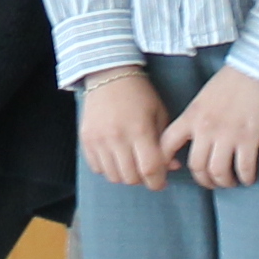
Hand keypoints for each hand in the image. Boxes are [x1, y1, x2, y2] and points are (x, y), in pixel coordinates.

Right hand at [79, 68, 172, 189]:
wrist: (109, 76)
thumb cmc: (139, 94)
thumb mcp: (159, 114)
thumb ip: (165, 143)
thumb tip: (171, 167)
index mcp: (139, 130)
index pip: (149, 169)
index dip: (157, 182)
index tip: (161, 181)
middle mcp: (117, 137)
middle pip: (131, 178)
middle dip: (143, 180)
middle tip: (147, 172)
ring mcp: (99, 139)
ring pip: (114, 177)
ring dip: (125, 176)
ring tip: (131, 165)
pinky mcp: (86, 140)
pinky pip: (97, 169)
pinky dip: (108, 169)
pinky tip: (116, 158)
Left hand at [164, 68, 258, 189]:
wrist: (257, 67)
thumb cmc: (231, 79)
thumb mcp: (203, 97)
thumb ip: (196, 117)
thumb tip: (195, 136)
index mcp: (191, 116)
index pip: (167, 144)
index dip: (165, 161)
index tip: (173, 169)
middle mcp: (205, 128)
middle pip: (196, 166)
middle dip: (203, 179)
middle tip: (211, 182)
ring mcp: (227, 134)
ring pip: (218, 171)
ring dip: (224, 182)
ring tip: (230, 182)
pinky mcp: (249, 137)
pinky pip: (244, 167)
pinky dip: (246, 177)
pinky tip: (248, 178)